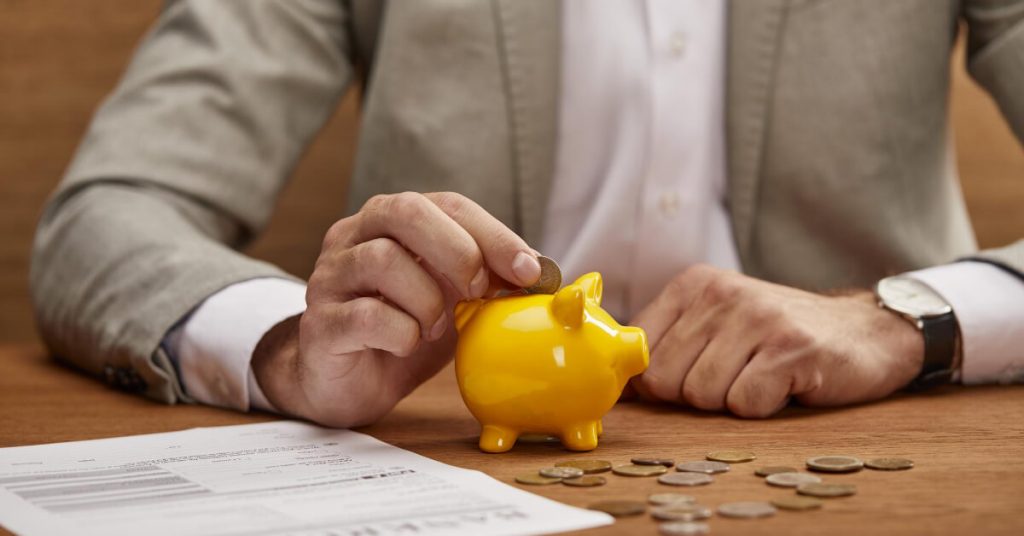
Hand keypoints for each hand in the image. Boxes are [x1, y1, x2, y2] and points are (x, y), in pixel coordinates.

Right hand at [252, 192, 540, 426]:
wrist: (345, 382)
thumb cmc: (402, 329)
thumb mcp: (452, 299)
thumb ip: (488, 280)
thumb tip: (544, 271)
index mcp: (391, 221)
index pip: (447, 204)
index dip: (493, 233)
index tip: (529, 269)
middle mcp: (353, 237)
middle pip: (403, 211)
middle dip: (457, 250)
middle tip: (479, 291)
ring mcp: (330, 278)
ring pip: (381, 260)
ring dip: (428, 299)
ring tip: (437, 327)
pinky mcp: (320, 324)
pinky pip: (363, 316)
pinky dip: (401, 332)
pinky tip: (408, 345)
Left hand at [629, 265, 924, 416]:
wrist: (863, 331)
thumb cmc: (775, 336)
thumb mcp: (715, 323)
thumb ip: (667, 345)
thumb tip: (616, 386)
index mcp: (693, 285)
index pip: (638, 352)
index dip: (656, 381)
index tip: (684, 380)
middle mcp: (721, 294)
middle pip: (665, 380)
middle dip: (694, 395)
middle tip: (733, 377)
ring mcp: (758, 318)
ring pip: (702, 395)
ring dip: (730, 401)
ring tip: (758, 377)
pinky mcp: (792, 349)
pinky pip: (745, 404)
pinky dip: (762, 407)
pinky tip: (783, 384)